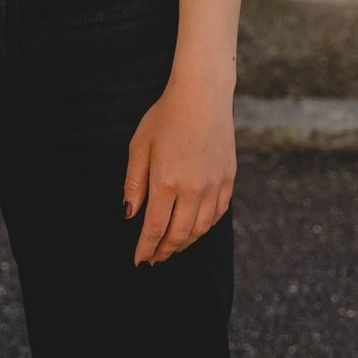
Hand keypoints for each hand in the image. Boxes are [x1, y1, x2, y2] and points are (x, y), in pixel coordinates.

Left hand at [122, 77, 236, 265]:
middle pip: (179, 234)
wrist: (202, 95)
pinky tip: (196, 228)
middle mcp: (193, 189)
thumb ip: (134, 183)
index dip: (146, 248)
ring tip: (172, 246)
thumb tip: (129, 214)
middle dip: (165, 251)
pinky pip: (218, 214)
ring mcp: (214, 185)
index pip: (155, 228)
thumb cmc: (165, 116)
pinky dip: (205, 227)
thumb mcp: (140, 146)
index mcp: (166, 182)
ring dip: (185, 242)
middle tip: (155, 259)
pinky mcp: (228, 179)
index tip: (139, 261)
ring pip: (201, 228)